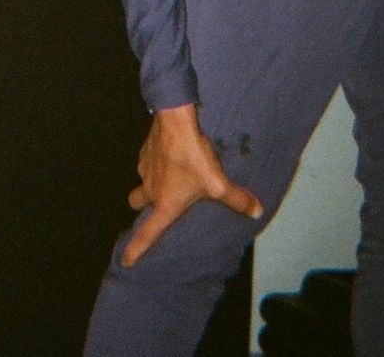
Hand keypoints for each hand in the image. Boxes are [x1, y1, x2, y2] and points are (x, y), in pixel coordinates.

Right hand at [122, 103, 262, 266]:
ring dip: (151, 182)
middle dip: (142, 206)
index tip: (126, 261)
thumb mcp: (218, 183)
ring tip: (170, 175)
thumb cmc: (193, 159)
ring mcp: (144, 169)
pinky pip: (147, 162)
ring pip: (141, 180)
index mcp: (164, 205)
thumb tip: (257, 212)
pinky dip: (155, 162)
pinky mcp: (145, 150)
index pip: (146, 234)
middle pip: (135, 204)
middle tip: (157, 203)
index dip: (136, 250)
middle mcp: (149, 190)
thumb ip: (237, 199)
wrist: (175, 122)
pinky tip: (170, 155)